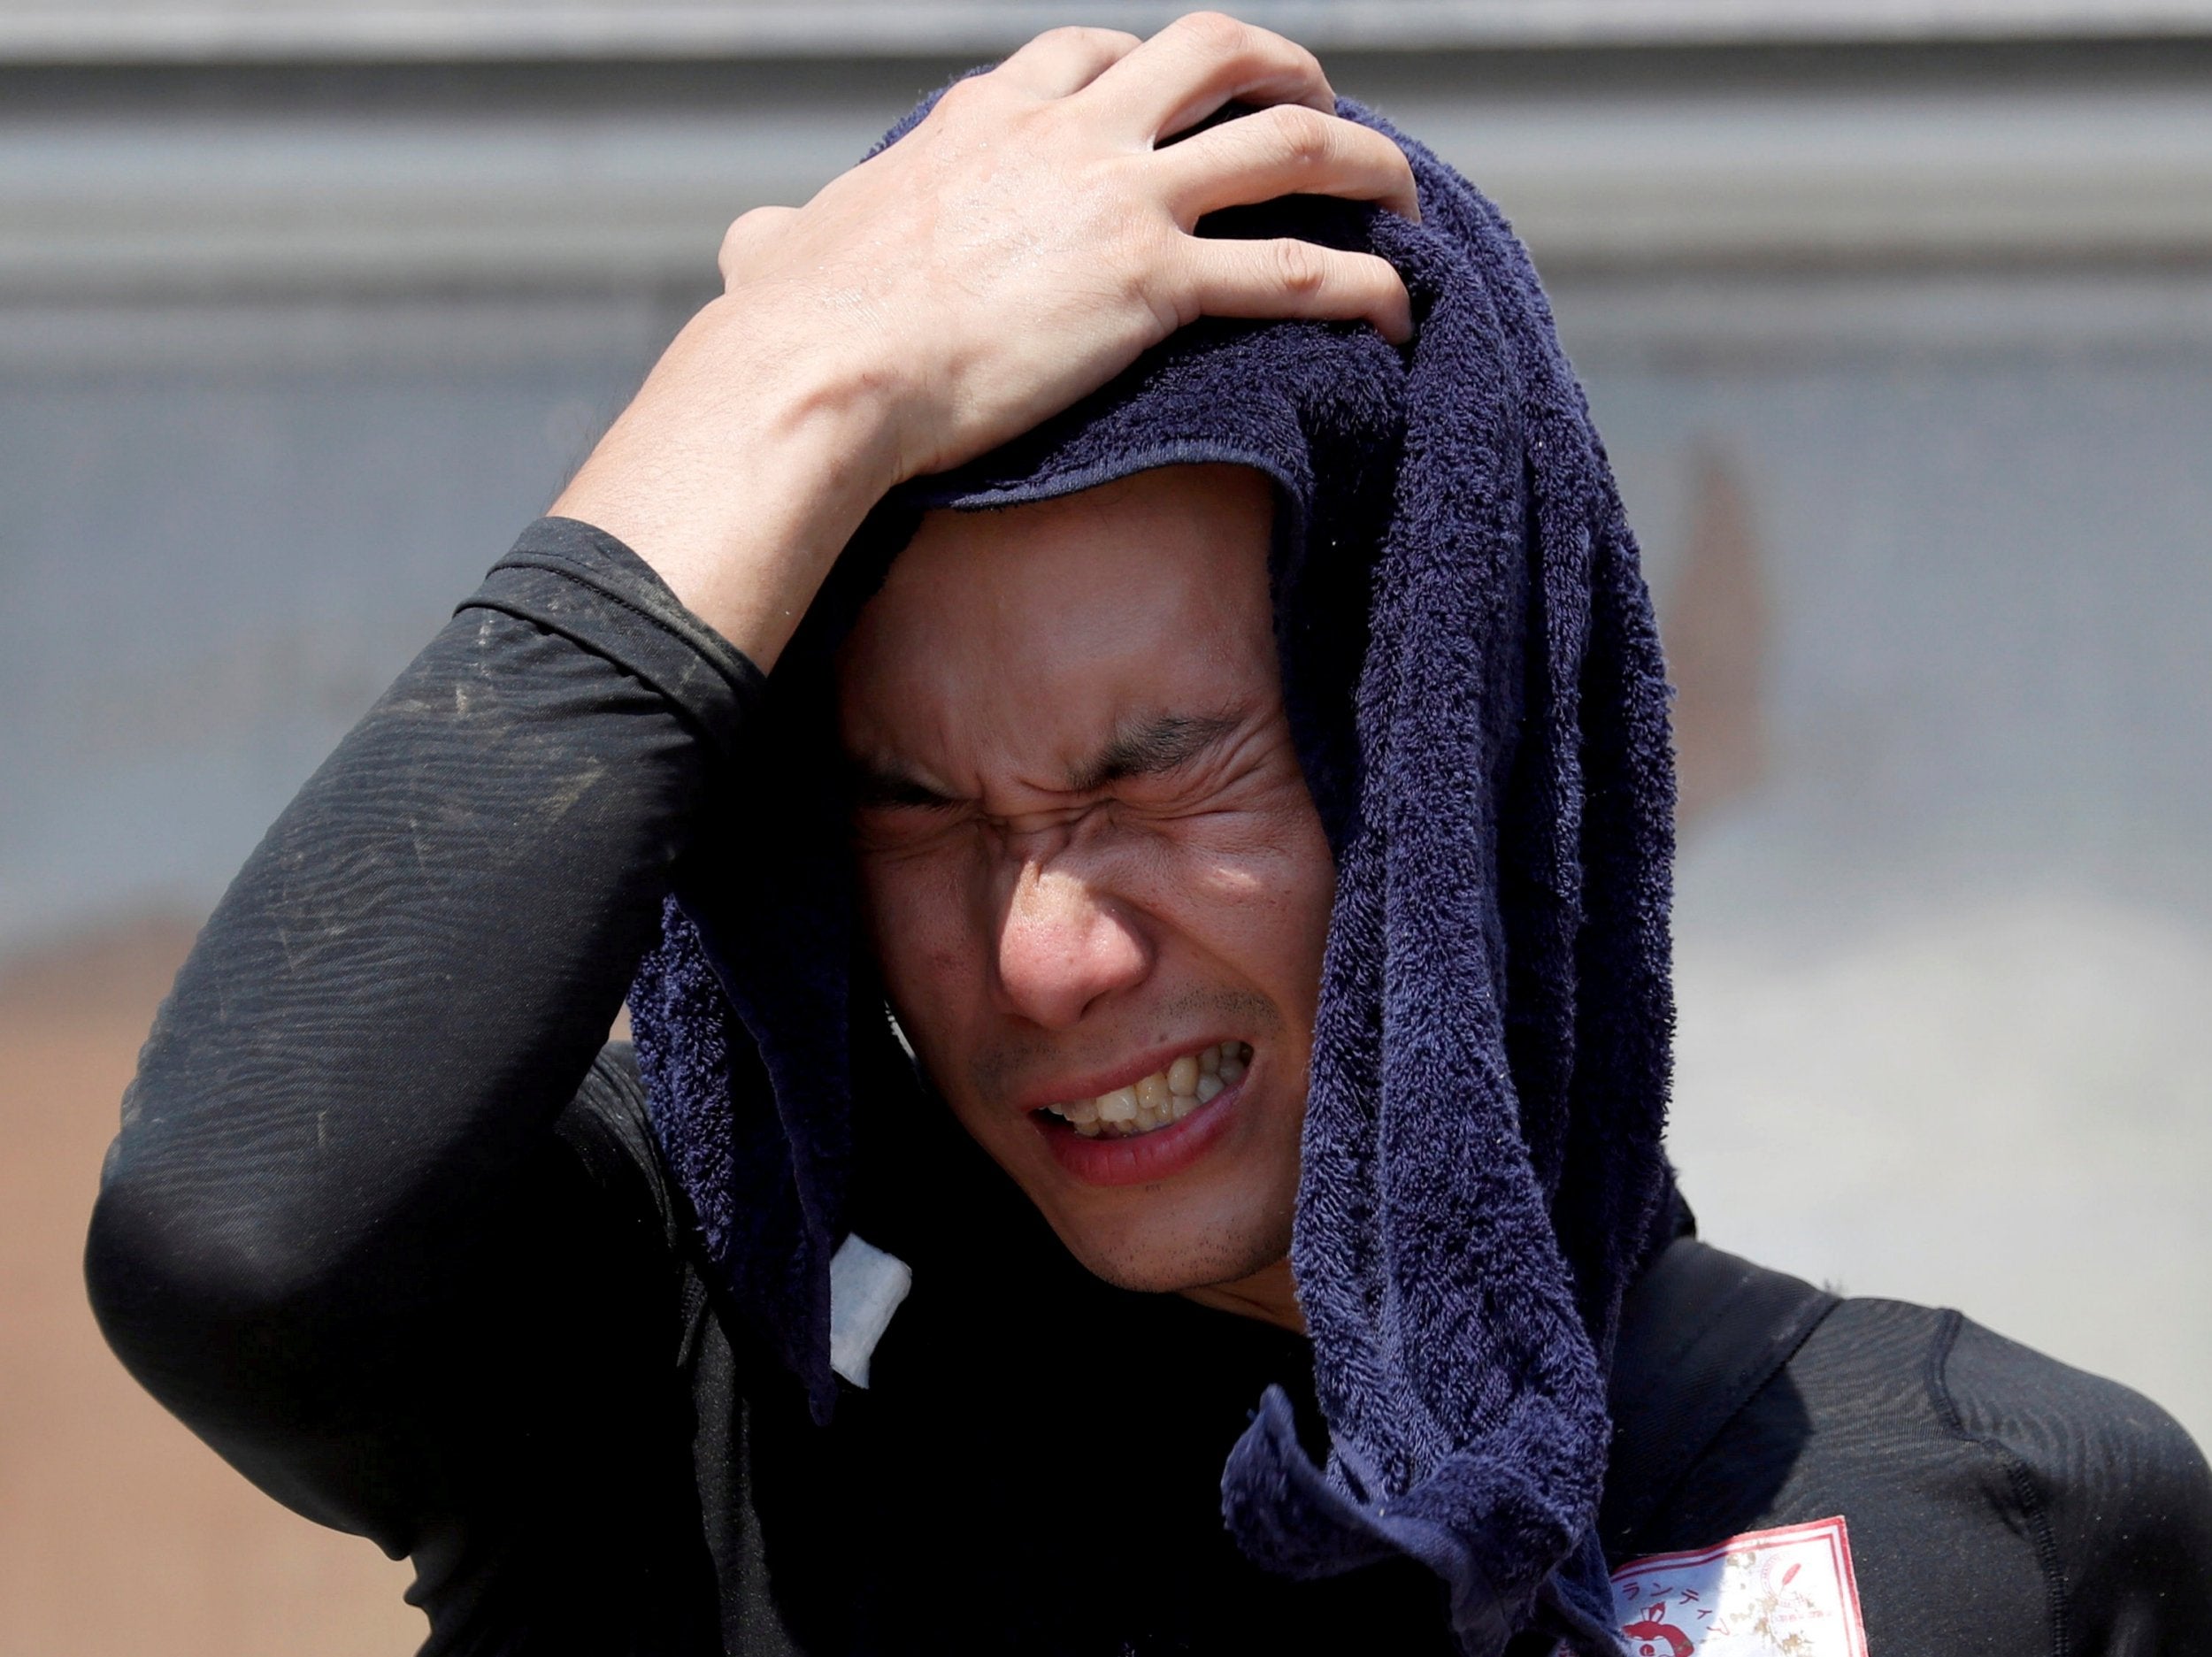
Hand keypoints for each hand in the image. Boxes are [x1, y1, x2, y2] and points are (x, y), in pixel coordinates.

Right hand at [553, 13, 1418, 669]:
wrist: (821, 368)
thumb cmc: (793, 326)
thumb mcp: (784, 248)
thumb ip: (787, 234)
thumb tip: (754, 245)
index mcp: (990, 118)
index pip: (1090, 52)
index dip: (1152, 67)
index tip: (1184, 100)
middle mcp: (1070, 133)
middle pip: (1214, 50)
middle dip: (1285, 66)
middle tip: (1323, 106)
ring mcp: (1123, 201)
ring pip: (1288, 141)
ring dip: (1364, 160)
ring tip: (1404, 196)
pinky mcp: (1156, 285)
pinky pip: (1297, 271)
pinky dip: (1363, 286)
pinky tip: (1399, 312)